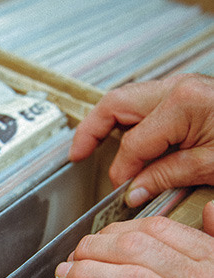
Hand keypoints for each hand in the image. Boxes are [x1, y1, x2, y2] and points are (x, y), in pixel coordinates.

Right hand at [69, 73, 213, 206]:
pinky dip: (126, 120)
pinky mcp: (186, 93)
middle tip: (77, 153)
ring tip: (91, 144)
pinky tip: (122, 136)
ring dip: (105, 122)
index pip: (132, 143)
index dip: (122, 170)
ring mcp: (181, 87)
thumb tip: (134, 190)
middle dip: (90, 130)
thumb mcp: (210, 164)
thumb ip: (166, 176)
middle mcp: (178, 88)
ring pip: (126, 99)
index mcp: (182, 103)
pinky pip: (144, 103)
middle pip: (115, 104)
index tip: (121, 189)